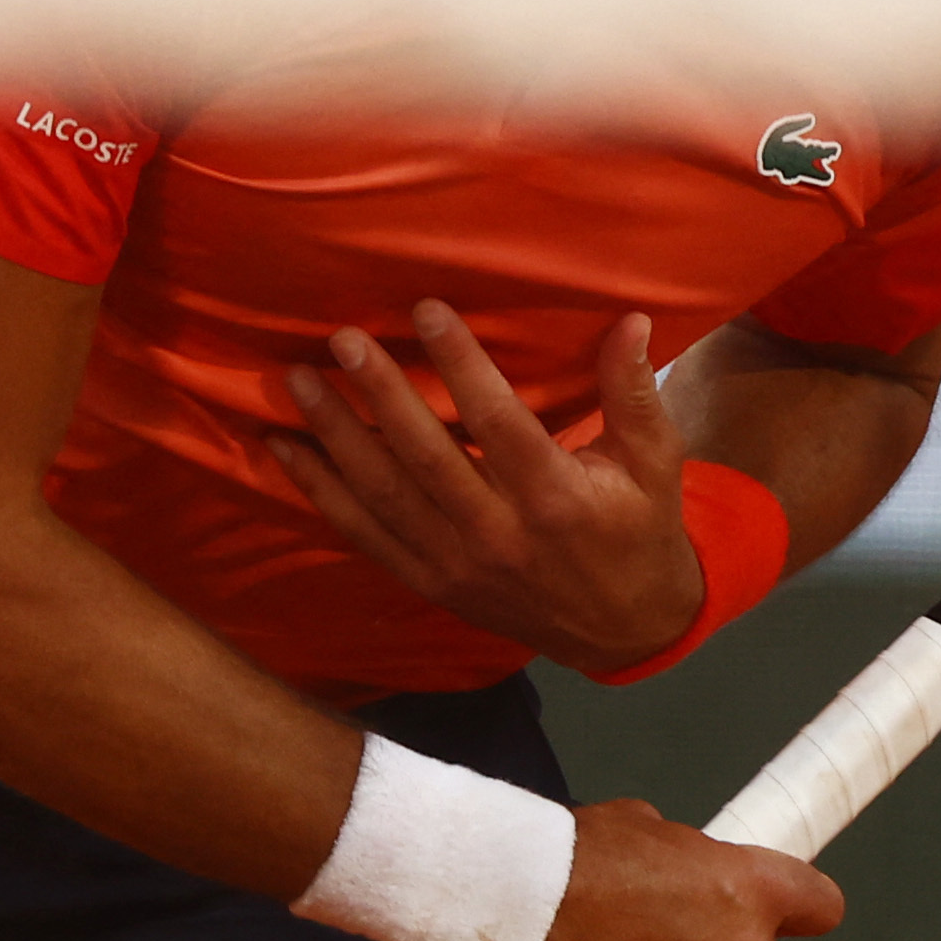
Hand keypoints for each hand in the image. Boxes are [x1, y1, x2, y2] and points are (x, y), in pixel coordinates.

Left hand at [275, 301, 702, 672]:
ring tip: (299, 381)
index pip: (497, 420)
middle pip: (425, 455)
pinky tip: (285, 447)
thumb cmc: (640, 531)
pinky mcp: (430, 581)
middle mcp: (498, 533)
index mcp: (554, 497)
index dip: (460, 363)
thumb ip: (636, 392)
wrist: (625, 632)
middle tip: (342, 338)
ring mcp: (456, 562)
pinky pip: (364, 533)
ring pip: (383, 494)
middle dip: (379, 393)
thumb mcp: (655, 463)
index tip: (426, 309)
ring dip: (335, 435)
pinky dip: (320, 491)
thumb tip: (634, 319)